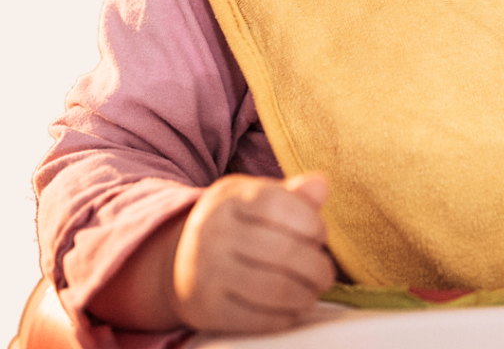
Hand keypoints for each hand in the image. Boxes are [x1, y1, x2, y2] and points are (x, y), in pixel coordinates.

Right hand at [171, 173, 335, 333]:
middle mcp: (213, 232)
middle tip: (326, 272)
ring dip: (305, 293)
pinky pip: (257, 319)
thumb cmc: (235, 225)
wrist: (177, 262)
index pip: (277, 205)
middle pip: (282, 250)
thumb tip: (322, 184)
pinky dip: (285, 316)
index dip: (310, 221)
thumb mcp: (258, 199)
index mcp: (229, 197)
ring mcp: (206, 273)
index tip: (320, 234)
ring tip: (315, 290)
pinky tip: (294, 308)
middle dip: (315, 265)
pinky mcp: (207, 310)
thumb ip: (294, 194)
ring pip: (273, 288)